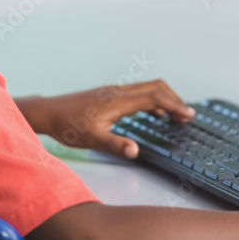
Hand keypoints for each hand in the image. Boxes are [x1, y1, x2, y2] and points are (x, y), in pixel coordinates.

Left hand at [23, 80, 194, 158]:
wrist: (49, 112)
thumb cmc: (68, 126)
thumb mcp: (92, 140)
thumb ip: (115, 145)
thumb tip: (135, 151)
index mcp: (118, 101)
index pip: (154, 97)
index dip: (174, 105)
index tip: (189, 114)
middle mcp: (119, 92)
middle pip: (156, 87)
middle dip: (174, 99)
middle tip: (186, 116)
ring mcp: (114, 91)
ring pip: (148, 88)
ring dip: (164, 99)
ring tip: (175, 116)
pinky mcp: (110, 95)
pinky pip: (138, 92)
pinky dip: (153, 100)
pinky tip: (153, 114)